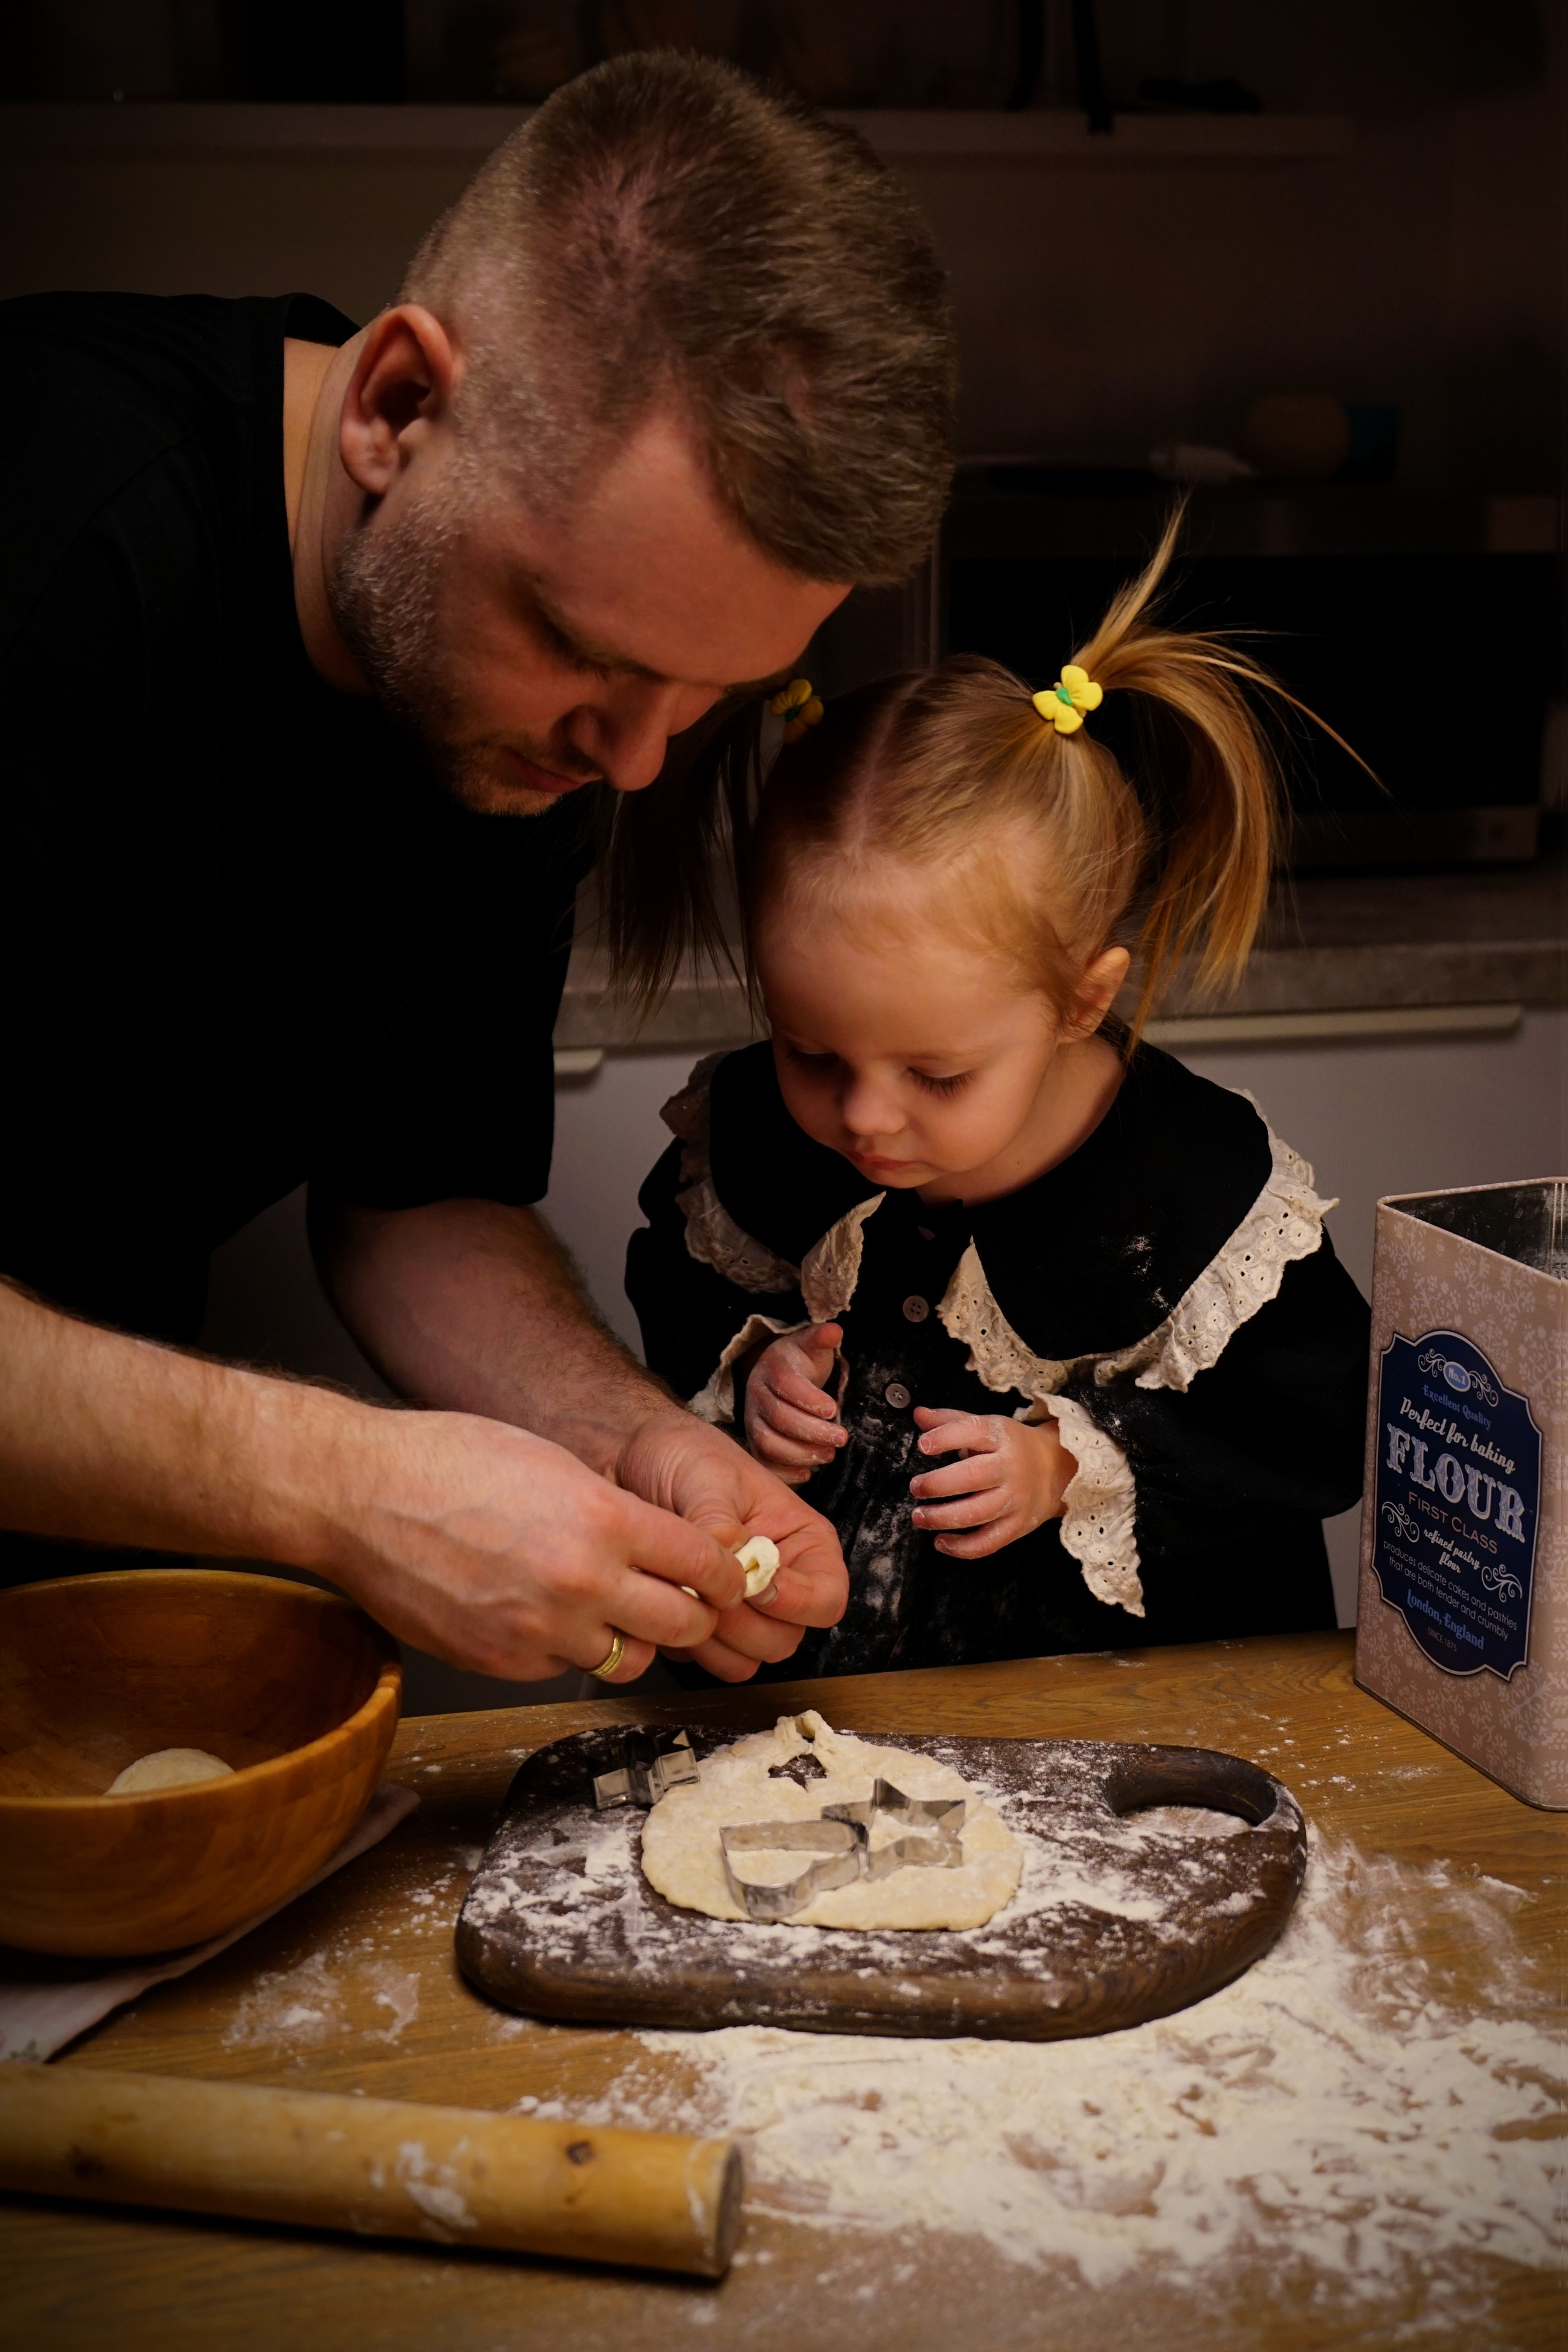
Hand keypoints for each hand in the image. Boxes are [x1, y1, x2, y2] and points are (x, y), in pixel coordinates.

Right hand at [330, 1408, 748, 1685]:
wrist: (361, 1497)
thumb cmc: (449, 1461)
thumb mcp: (554, 1463)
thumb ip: (612, 1511)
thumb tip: (658, 1545)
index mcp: (604, 1519)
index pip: (705, 1562)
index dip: (725, 1572)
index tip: (727, 1575)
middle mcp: (583, 1582)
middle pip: (684, 1625)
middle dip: (695, 1616)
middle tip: (687, 1604)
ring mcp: (541, 1630)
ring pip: (630, 1660)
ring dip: (633, 1641)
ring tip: (611, 1613)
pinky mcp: (503, 1662)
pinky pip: (564, 1667)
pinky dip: (567, 1648)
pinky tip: (543, 1615)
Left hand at [616, 1407, 847, 1682]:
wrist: (632, 1460)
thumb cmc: (683, 1457)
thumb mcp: (707, 1478)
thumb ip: (720, 1524)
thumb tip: (730, 1570)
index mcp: (803, 1542)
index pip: (827, 1599)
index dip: (795, 1603)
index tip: (752, 1584)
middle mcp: (781, 1583)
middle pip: (785, 1640)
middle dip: (743, 1625)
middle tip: (703, 1591)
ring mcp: (743, 1610)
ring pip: (747, 1659)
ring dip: (712, 1641)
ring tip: (678, 1593)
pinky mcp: (704, 1625)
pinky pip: (705, 1660)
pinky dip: (683, 1642)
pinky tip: (660, 1600)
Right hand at [742, 1323, 847, 1485]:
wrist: (777, 1374)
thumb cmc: (800, 1362)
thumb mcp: (810, 1345)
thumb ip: (821, 1338)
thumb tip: (835, 1330)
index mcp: (771, 1369)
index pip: (786, 1385)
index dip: (809, 1399)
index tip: (834, 1409)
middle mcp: (756, 1396)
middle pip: (779, 1418)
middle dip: (812, 1432)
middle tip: (841, 1438)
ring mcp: (753, 1421)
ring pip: (767, 1443)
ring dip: (800, 1454)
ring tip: (829, 1455)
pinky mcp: (754, 1442)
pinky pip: (762, 1463)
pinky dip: (783, 1472)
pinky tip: (807, 1474)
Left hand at [907, 1406, 1076, 1559]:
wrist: (1056, 1470)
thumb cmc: (1010, 1446)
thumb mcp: (986, 1425)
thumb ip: (950, 1420)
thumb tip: (918, 1414)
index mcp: (1001, 1437)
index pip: (974, 1432)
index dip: (946, 1438)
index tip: (923, 1446)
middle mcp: (1009, 1468)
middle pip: (972, 1477)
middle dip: (937, 1484)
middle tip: (915, 1487)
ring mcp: (1015, 1500)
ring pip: (976, 1513)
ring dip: (942, 1518)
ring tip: (919, 1516)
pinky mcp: (1018, 1526)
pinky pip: (988, 1543)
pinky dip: (961, 1547)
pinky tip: (940, 1541)